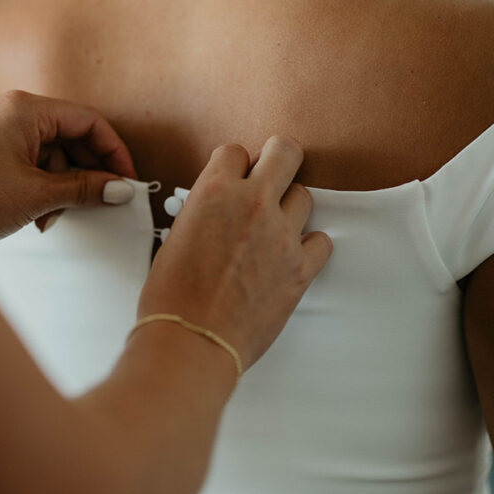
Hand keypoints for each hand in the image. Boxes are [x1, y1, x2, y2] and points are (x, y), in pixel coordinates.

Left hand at [0, 90, 136, 245]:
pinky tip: (35, 213)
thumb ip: (85, 188)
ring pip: (48, 151)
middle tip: (97, 202)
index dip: (113, 152)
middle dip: (83, 173)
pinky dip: (38, 183)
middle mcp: (8, 108)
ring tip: (51, 217)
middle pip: (68, 136)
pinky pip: (26, 157)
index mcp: (23, 109)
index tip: (126, 181)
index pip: (87, 121)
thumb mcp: (38, 195)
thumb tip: (120, 189)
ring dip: (58, 185)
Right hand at [138, 136, 331, 371]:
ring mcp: (281, 235)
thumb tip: (217, 210)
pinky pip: (322, 241)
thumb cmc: (171, 298)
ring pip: (304, 196)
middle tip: (272, 175)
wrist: (191, 341)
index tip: (234, 179)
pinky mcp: (300, 268)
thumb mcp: (175, 237)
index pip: (235, 152)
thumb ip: (204, 212)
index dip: (235, 166)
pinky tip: (292, 256)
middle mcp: (253, 204)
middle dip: (278, 159)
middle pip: (285, 152)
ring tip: (273, 229)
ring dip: (289, 208)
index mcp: (215, 192)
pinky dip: (310, 246)